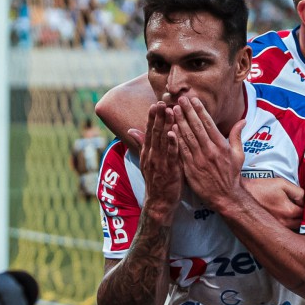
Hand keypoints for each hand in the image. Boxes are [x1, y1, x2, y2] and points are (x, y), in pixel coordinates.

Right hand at [128, 102, 182, 221]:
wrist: (159, 203)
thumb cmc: (157, 180)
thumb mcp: (147, 161)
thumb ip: (142, 144)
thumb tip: (132, 129)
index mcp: (148, 152)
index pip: (149, 131)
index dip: (152, 118)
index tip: (155, 103)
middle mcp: (152, 155)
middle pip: (155, 133)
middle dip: (158, 117)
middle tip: (161, 101)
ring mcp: (160, 163)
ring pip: (162, 141)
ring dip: (165, 125)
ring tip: (169, 111)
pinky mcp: (169, 170)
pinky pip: (170, 155)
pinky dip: (171, 144)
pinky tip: (173, 133)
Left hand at [172, 96, 245, 210]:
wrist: (226, 197)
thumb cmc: (232, 175)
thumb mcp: (239, 155)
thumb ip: (237, 136)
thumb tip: (242, 120)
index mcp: (222, 145)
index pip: (209, 124)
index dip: (200, 110)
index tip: (193, 99)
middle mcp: (210, 150)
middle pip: (197, 127)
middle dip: (188, 112)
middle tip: (180, 99)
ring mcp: (200, 160)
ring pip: (188, 137)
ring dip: (180, 122)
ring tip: (173, 110)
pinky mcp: (191, 169)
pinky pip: (182, 151)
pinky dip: (176, 139)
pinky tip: (171, 129)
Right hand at [242, 177, 303, 230]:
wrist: (241, 195)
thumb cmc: (261, 187)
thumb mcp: (281, 183)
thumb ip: (298, 192)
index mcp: (289, 211)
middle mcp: (284, 223)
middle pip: (301, 224)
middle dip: (303, 217)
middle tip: (300, 208)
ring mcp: (276, 228)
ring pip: (294, 229)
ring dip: (296, 223)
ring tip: (292, 213)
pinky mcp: (270, 229)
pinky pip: (284, 231)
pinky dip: (287, 226)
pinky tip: (283, 218)